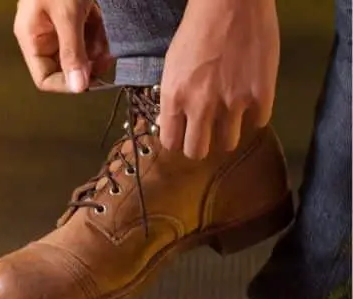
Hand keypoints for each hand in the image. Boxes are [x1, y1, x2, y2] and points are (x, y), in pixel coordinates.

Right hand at [14, 0, 112, 92]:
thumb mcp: (66, 15)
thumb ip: (72, 50)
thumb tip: (77, 86)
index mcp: (32, 38)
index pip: (45, 77)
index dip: (67, 83)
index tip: (89, 82)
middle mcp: (44, 34)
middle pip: (65, 65)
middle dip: (87, 66)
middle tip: (105, 63)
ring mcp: (60, 23)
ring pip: (80, 49)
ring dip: (97, 52)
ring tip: (110, 48)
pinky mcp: (76, 10)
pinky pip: (88, 32)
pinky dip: (101, 35)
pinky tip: (110, 33)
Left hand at [158, 0, 279, 158]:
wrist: (231, 2)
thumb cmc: (198, 28)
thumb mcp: (172, 65)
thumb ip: (173, 97)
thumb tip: (171, 121)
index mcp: (174, 98)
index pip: (171, 142)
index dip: (179, 140)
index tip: (185, 135)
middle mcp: (200, 106)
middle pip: (198, 151)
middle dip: (201, 145)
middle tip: (208, 134)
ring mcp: (232, 102)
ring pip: (229, 143)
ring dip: (229, 134)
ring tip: (231, 118)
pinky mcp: (261, 94)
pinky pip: (259, 122)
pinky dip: (256, 115)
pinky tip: (252, 100)